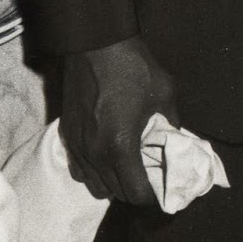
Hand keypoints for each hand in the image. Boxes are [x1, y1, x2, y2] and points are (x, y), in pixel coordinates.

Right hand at [60, 36, 178, 204]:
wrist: (95, 45)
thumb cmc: (133, 67)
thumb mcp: (164, 92)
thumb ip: (172, 121)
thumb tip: (176, 138)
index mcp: (120, 146)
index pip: (135, 192)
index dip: (151, 196)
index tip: (162, 190)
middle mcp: (95, 154)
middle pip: (114, 192)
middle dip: (133, 191)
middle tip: (149, 178)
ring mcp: (77, 147)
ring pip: (94, 185)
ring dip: (113, 184)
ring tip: (128, 169)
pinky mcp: (66, 136)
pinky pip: (79, 169)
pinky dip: (93, 172)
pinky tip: (106, 159)